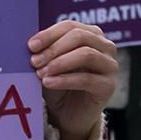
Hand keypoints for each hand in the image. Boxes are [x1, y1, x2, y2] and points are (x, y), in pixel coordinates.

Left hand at [29, 20, 117, 139]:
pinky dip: (64, 80)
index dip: (49, 34)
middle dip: (53, 48)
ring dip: (59, 62)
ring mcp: (110, 65)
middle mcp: (105, 46)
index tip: (30, 46)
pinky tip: (48, 82)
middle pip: (80, 36)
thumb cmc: (57, 82)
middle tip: (34, 61)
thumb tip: (30, 43)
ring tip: (40, 73)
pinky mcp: (108, 86)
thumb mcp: (48, 63)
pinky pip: (87, 79)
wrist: (67, 113)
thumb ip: (43, 50)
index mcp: (90, 34)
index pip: (70, 26)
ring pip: (86, 54)